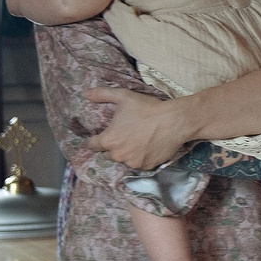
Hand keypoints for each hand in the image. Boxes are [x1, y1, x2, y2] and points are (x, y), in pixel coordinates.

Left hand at [82, 86, 196, 171]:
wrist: (175, 121)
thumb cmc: (147, 108)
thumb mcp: (123, 96)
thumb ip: (102, 94)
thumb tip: (85, 93)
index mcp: (109, 140)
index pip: (92, 145)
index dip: (96, 140)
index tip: (102, 136)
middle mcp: (118, 155)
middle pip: (109, 154)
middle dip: (114, 147)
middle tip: (125, 136)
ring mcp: (133, 162)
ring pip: (124, 160)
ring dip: (128, 153)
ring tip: (138, 141)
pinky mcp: (147, 167)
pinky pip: (139, 164)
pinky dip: (142, 158)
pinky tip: (149, 147)